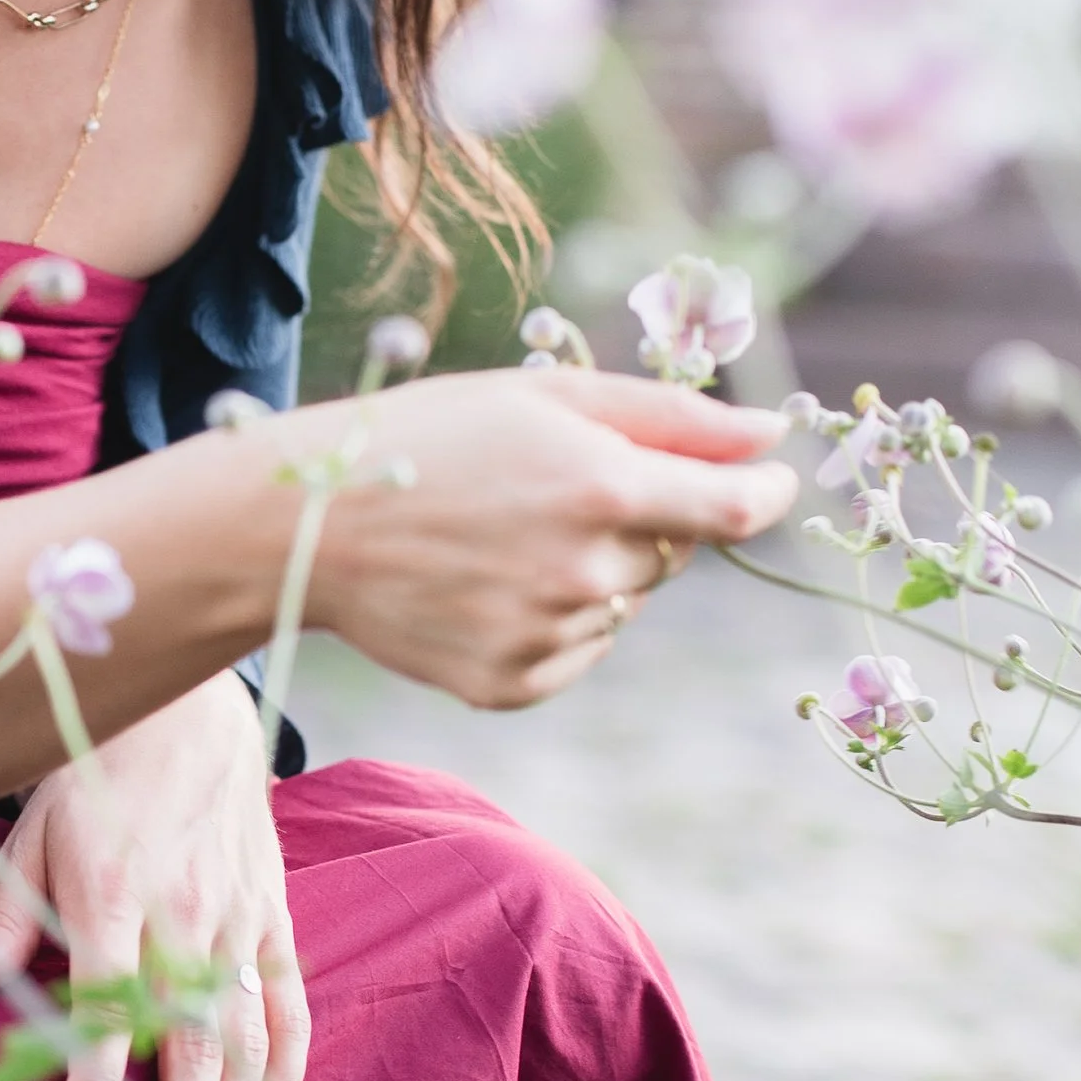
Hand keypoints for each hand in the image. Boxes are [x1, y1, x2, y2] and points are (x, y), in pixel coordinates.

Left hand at [0, 673, 305, 1080]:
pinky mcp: (274, 921)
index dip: (98, 1080)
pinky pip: (289, 1010)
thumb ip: (2, 925)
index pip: (105, 1007)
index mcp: (109, 899)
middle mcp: (183, 918)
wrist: (186, 715)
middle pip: (192, 1048)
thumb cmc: (92, 784)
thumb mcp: (31, 840)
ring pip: (248, 1043)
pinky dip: (289, 1077)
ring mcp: (239, 923)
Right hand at [302, 363, 795, 708]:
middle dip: (643, 520)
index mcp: (605, 487)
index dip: (763, 492)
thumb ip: (673, 416)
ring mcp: (549, 636)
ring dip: (594, 571)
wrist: (307, 524)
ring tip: (506, 538)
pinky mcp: (515, 683)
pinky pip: (580, 649)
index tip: (763, 481)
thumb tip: (773, 437)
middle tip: (556, 491)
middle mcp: (586, 571)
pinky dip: (555, 620)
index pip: (739, 508)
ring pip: (624, 604)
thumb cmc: (433, 438)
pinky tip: (489, 585)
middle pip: (675, 555)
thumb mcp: (548, 397)